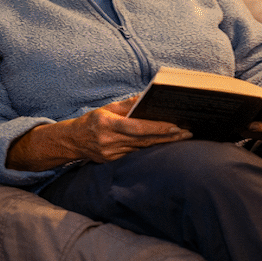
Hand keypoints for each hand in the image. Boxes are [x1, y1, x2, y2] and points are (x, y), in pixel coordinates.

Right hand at [7, 96, 190, 170]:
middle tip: (189, 133)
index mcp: (107, 125)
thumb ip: (127, 105)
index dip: (158, 128)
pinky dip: (151, 149)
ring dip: (163, 144)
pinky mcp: (114, 162)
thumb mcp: (107, 108)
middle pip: (145, 141)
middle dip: (168, 137)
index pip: (138, 128)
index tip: (176, 126)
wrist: (72, 142)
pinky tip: (165, 145)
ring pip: (143, 149)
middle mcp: (110, 142)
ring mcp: (112, 154)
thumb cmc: (91, 121)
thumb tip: (147, 98)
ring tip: (183, 137)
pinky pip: (137, 154)